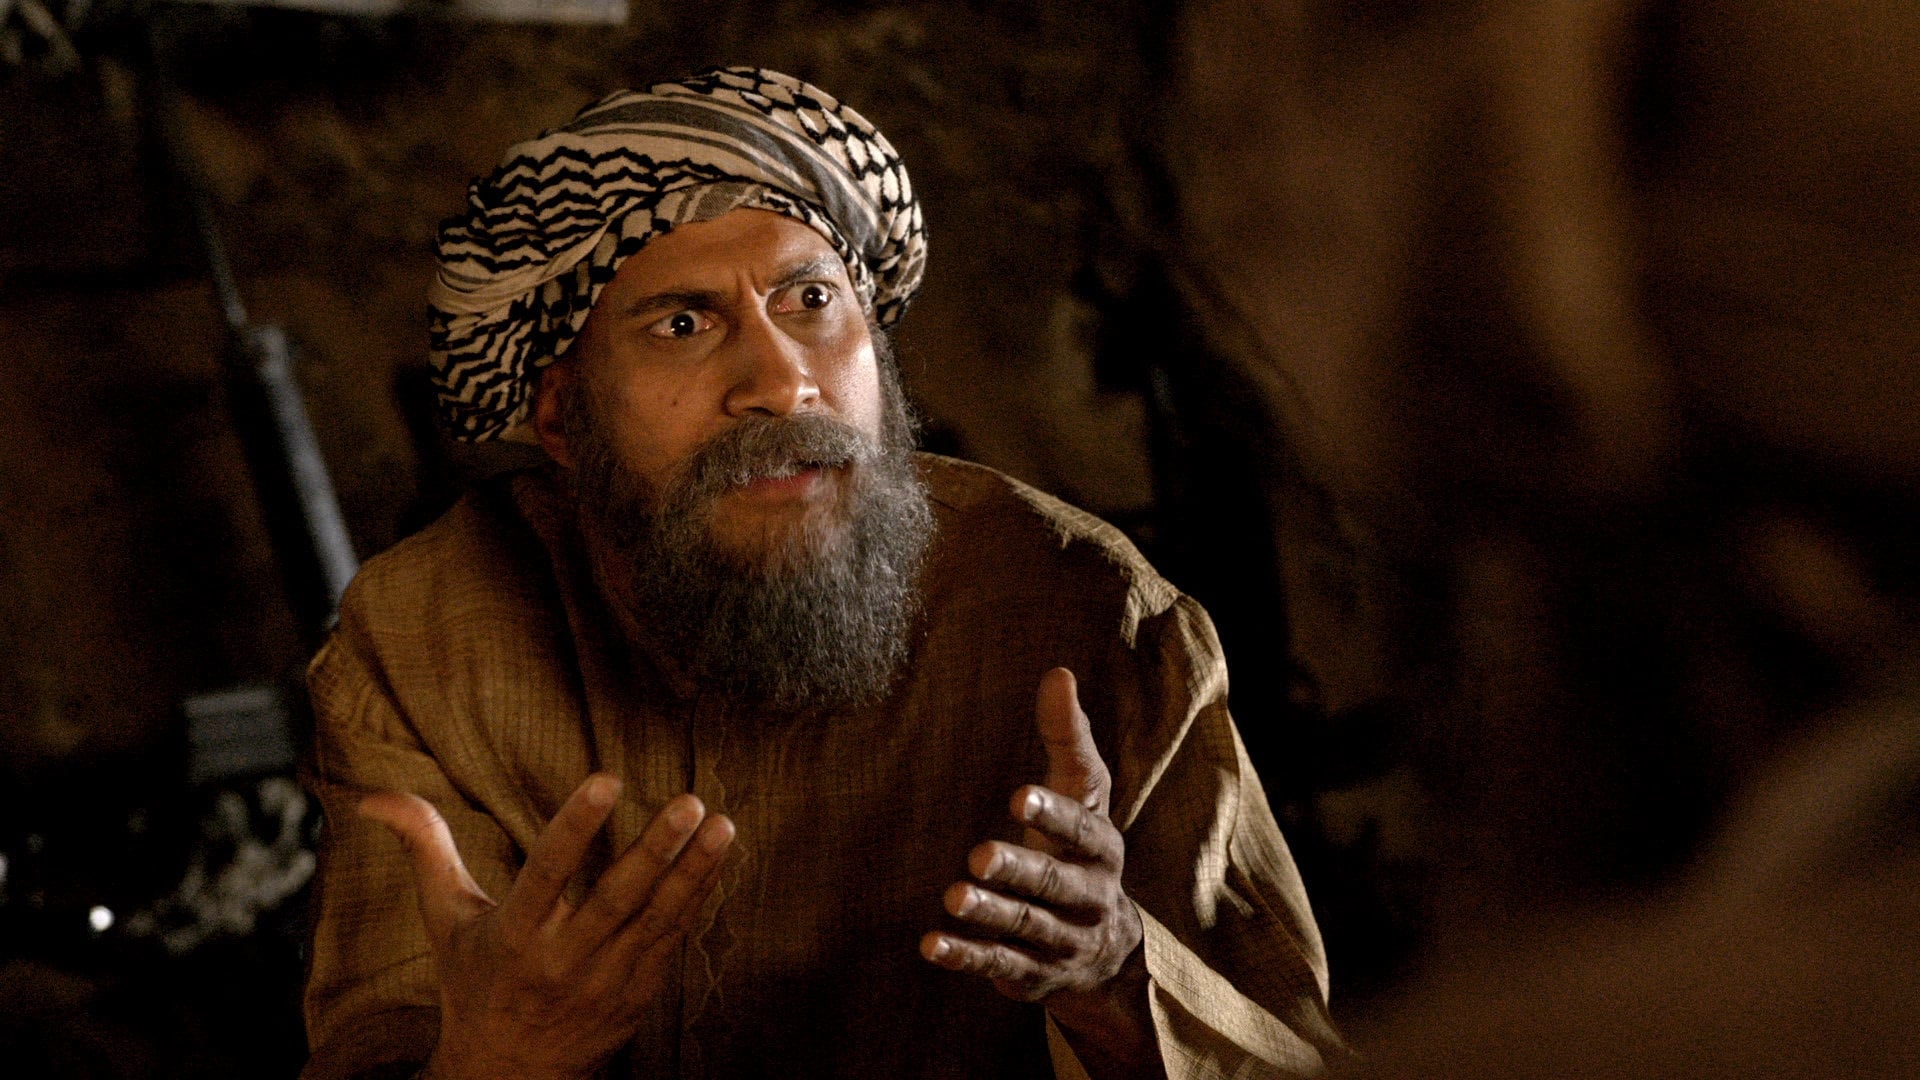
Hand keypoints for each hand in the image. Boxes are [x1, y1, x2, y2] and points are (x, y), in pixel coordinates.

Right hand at [360, 775, 733, 1079]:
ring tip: (721, 825)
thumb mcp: (445, 918)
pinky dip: (696, 899)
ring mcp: (605, 982)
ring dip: (692, 873)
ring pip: (654, 920)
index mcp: (512, 937)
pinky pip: (672, 941)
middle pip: (615, 900)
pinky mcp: (637, 995)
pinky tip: (717, 858)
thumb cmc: (475, 982)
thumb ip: (424, 849)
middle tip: (688, 803)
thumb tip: (372, 799)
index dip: (575, 828)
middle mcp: (561, 961)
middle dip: (654, 851)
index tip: (606, 780)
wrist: (508, 1075)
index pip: (546, 874)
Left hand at [922, 669, 1158, 1071]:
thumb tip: (1057, 672)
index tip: (1018, 794)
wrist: (1107, 953)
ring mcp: (1062, 941)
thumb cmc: (1081, 849)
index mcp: (1102, 849)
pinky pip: (998, 965)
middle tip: (979, 855)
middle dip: (1019, 869)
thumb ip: (1068, 738)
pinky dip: (966, 956)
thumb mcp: (1083, 795)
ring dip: (989, 913)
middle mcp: (1089, 898)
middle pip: (1053, 883)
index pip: (1081, 829)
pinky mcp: (1031, 973)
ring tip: (953, 896)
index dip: (1052, 813)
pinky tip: (931, 944)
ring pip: (1026, 927)